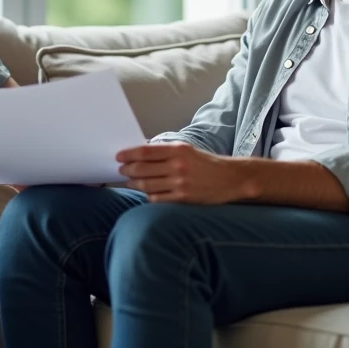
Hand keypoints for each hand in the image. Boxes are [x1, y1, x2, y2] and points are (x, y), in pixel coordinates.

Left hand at [116, 142, 250, 204]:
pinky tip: (147, 192)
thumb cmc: (207, 164)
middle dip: (128, 169)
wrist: (230, 179)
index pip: (145, 152)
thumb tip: (141, 153)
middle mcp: (178, 166)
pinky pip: (157, 198)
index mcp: (178, 150)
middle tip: (122, 170)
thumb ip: (165, 151)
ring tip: (130, 181)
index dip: (128, 154)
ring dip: (134, 183)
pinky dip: (148, 195)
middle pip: (142, 168)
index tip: (119, 156)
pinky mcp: (183, 199)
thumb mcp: (187, 150)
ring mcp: (180, 183)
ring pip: (146, 184)